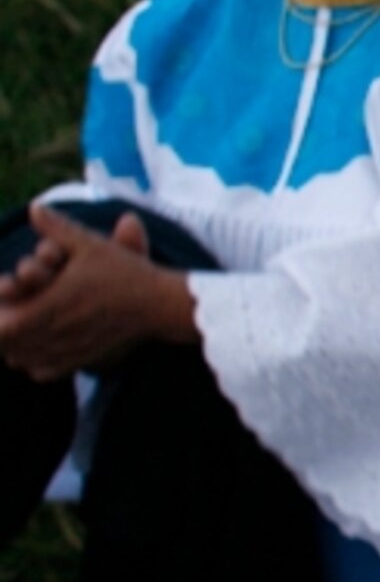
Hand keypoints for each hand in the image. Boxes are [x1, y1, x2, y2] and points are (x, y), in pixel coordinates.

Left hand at [0, 208, 197, 380]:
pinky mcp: (84, 360)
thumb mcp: (90, 244)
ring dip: (14, 349)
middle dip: (2, 332)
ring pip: (22, 361)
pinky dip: (35, 364)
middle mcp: (55, 334)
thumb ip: (57, 228)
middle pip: (7, 347)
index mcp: (48, 307)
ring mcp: (69, 350)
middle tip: (9, 314)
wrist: (161, 304)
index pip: (1, 328)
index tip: (5, 297)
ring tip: (19, 332)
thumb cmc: (125, 272)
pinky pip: (44, 372)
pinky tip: (40, 349)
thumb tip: (34, 208)